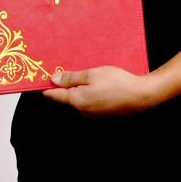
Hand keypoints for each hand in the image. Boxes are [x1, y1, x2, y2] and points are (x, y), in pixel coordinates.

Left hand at [41, 65, 161, 115]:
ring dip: (79, 87)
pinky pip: (89, 101)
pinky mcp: (102, 113)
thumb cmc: (117, 82)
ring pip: (78, 98)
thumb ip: (71, 77)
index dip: (45, 85)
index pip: (53, 95)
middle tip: (67, 68)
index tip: (39, 77)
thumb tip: (53, 79)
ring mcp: (92, 113)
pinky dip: (89, 91)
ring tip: (88, 73)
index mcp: (77, 101)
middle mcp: (82, 111)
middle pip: (66, 97)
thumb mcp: (91, 74)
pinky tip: (98, 82)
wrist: (141, 95)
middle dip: (65, 84)